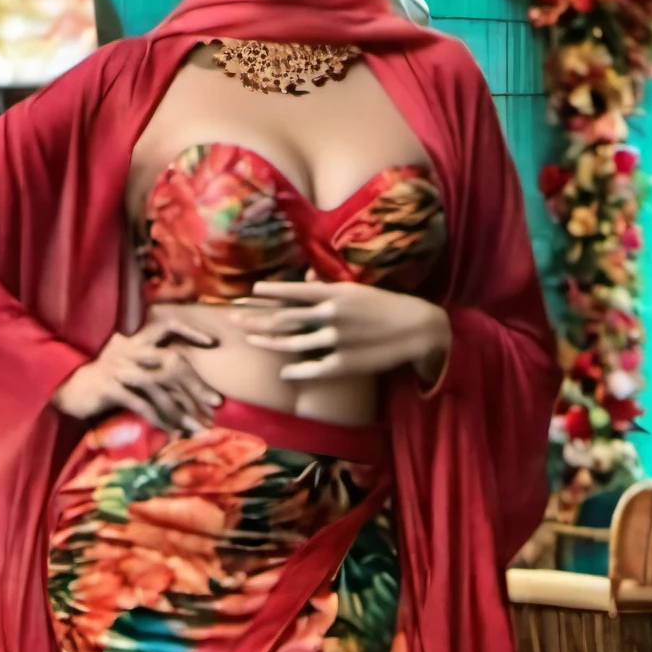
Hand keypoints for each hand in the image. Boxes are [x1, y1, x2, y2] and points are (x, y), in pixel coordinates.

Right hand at [53, 317, 221, 432]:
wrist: (65, 392)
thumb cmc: (102, 384)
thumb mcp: (128, 369)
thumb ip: (151, 368)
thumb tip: (185, 385)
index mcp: (134, 339)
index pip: (166, 324)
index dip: (191, 331)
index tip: (214, 343)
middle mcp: (128, 348)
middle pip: (172, 360)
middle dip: (197, 384)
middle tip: (215, 402)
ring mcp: (118, 366)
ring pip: (160, 386)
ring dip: (182, 409)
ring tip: (197, 426)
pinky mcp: (109, 386)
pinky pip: (142, 403)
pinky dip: (160, 419)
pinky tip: (172, 431)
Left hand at [244, 280, 450, 385]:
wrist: (418, 329)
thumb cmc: (386, 306)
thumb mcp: (357, 290)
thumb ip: (327, 287)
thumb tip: (304, 280)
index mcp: (335, 294)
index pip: (293, 292)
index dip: (270, 293)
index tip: (251, 293)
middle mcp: (332, 316)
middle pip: (285, 318)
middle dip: (256, 318)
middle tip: (234, 318)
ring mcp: (336, 342)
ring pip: (293, 343)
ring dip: (268, 342)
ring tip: (251, 340)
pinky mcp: (344, 364)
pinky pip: (312, 369)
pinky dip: (295, 370)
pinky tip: (283, 371)